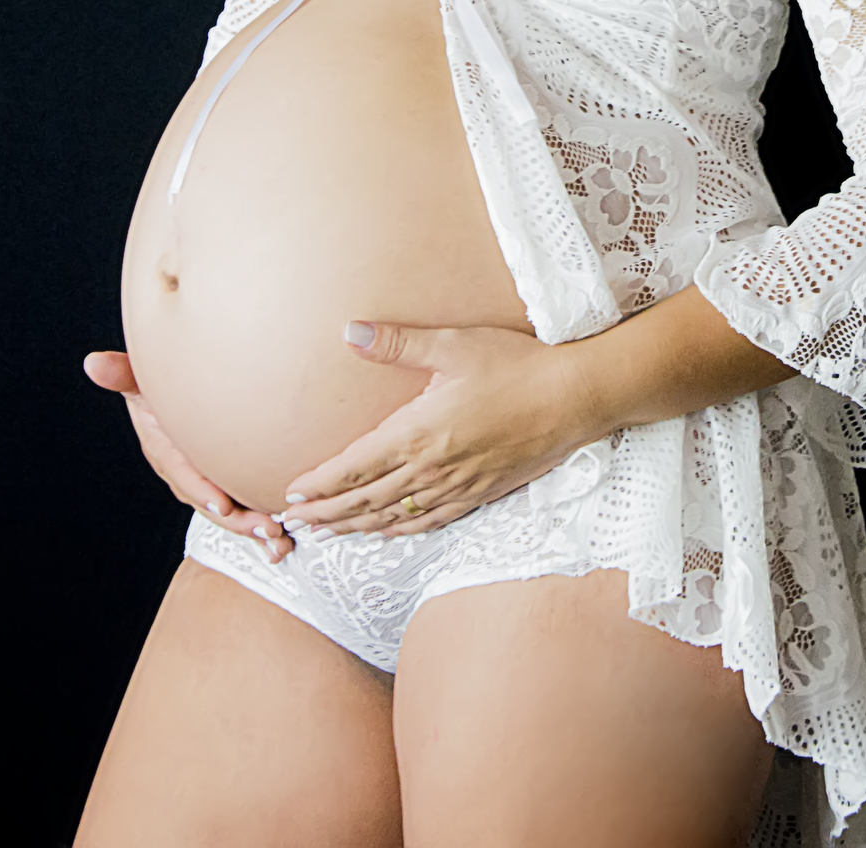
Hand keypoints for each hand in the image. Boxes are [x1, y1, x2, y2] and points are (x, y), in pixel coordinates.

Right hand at [83, 350, 292, 563]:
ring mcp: (206, 482)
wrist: (174, 396)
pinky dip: (261, 526)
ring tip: (279, 541)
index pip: (182, 472)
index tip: (223, 504)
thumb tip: (93, 363)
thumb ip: (122, 374)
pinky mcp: (226, 484)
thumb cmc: (158, 387)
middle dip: (237, 520)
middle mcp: (185, 474)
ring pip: (229, 512)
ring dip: (253, 529)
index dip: (201, 489)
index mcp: (165, 451)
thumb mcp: (139, 380)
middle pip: (210, 501)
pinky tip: (282, 542)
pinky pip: (242, 509)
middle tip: (266, 528)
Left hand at [281, 324, 593, 539]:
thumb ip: (398, 343)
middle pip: (366, 500)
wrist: (573, 398)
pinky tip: (388, 533)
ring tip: (329, 532)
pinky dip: (401, 530)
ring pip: (394, 517)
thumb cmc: (515, 365)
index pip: (354, 468)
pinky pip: (430, 521)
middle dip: (328, 513)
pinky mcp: (480, 493)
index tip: (292, 492)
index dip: (320, 484)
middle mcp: (432, 468)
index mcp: (418, 432)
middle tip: (296, 522)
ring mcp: (457, 486)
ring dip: (357, 526)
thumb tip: (350, 332)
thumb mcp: (454, 344)